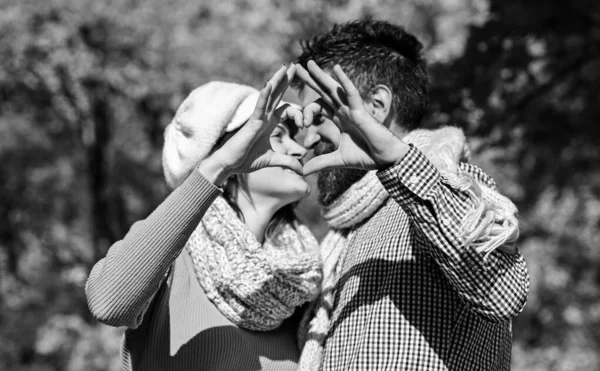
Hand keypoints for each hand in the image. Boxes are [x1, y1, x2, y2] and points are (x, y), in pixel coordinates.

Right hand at [200, 65, 302, 183]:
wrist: (229, 164)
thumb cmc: (246, 160)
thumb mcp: (272, 160)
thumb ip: (288, 162)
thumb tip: (302, 170)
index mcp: (269, 123)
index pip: (286, 109)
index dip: (298, 112)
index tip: (305, 124)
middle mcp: (264, 117)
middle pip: (277, 95)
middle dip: (285, 81)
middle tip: (294, 66)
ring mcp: (258, 118)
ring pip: (269, 95)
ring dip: (276, 81)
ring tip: (284, 67)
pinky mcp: (252, 122)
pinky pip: (259, 106)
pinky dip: (264, 95)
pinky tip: (269, 84)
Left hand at [296, 61, 409, 174]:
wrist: (385, 160)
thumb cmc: (367, 156)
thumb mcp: (338, 160)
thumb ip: (320, 163)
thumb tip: (302, 172)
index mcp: (339, 119)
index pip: (319, 107)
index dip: (307, 112)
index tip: (301, 125)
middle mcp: (344, 111)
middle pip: (324, 92)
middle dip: (310, 80)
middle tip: (296, 68)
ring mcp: (353, 109)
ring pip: (334, 88)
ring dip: (321, 75)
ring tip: (308, 63)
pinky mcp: (362, 111)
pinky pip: (351, 93)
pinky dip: (344, 81)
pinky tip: (336, 68)